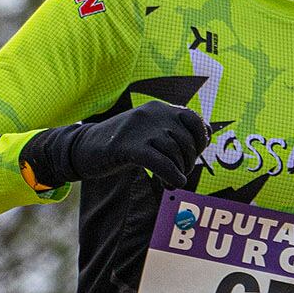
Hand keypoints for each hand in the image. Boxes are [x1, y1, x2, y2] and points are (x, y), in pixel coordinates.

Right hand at [24, 100, 208, 191]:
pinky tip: (173, 184)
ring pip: (174, 152)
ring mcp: (139, 129)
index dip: (200, 138)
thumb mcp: (150, 131)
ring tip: (172, 181)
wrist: (84, 147)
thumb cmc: (120, 144)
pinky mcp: (128, 146)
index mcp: (158, 108)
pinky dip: (172, 174)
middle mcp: (152, 114)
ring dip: (180, 170)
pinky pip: (160, 162)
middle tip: (181, 172)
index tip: (195, 153)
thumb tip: (209, 134)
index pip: (193, 119)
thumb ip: (176, 130)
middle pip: (185, 139)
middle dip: (189, 160)